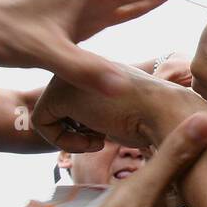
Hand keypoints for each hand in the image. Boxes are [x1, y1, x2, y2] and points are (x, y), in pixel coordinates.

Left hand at [32, 63, 181, 151]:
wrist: (164, 112)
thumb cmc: (152, 117)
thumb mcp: (123, 109)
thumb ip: (101, 110)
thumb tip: (83, 126)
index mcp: (93, 65)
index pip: (74, 104)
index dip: (89, 127)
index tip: (112, 130)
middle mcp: (76, 64)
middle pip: (60, 110)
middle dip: (80, 129)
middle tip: (105, 134)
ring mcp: (65, 75)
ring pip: (50, 117)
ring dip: (74, 137)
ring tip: (101, 136)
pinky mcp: (56, 93)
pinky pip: (42, 125)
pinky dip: (65, 142)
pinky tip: (96, 139)